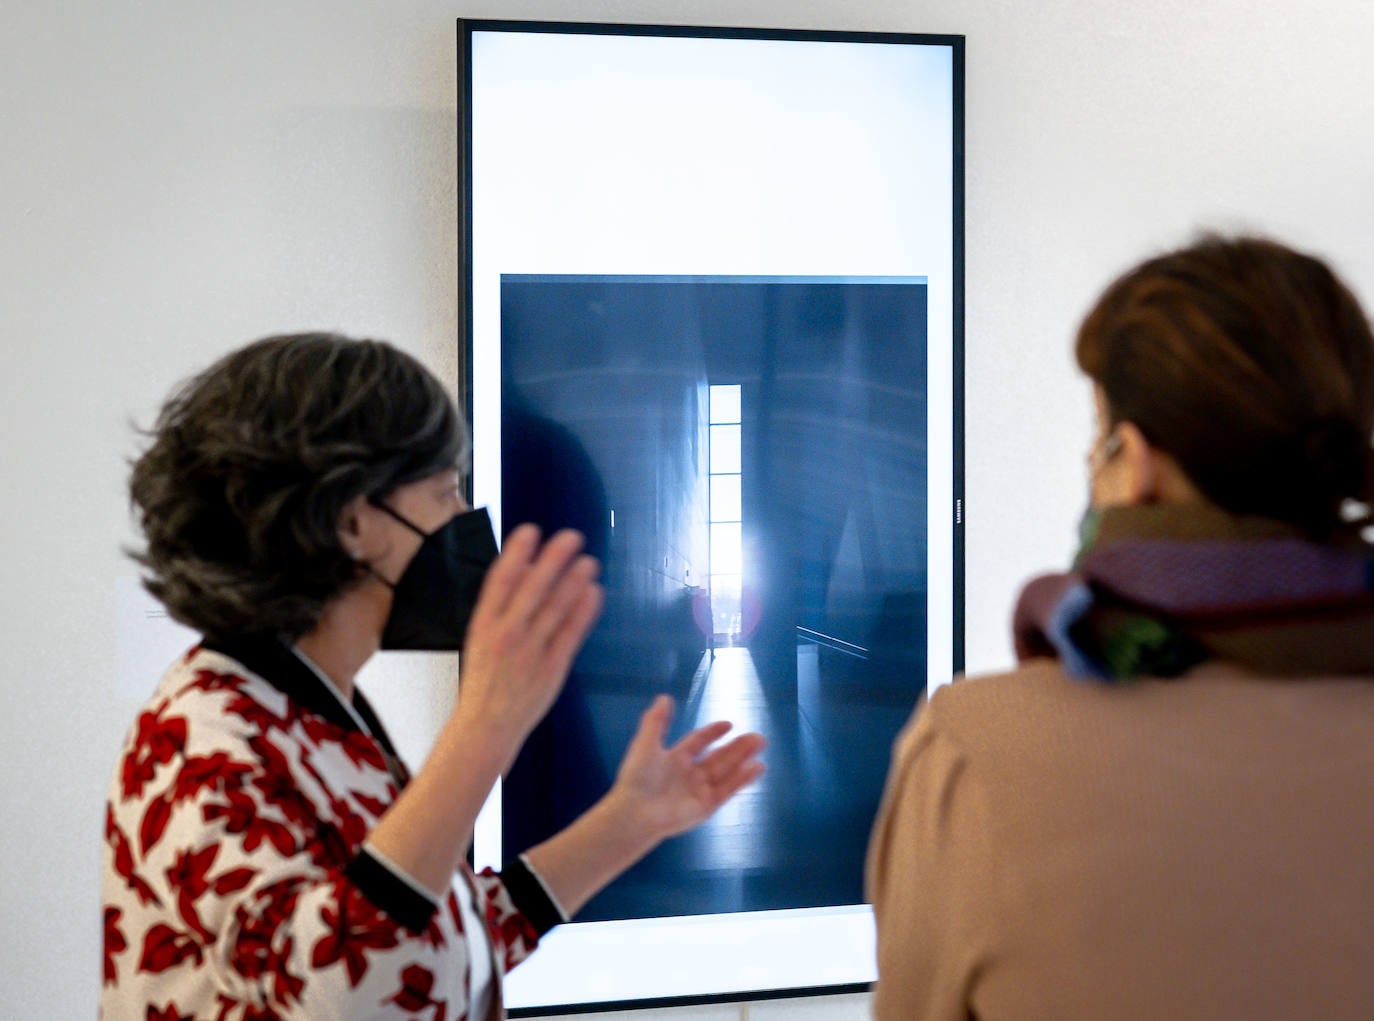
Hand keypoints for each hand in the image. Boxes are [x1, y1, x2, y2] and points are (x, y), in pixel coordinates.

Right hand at [455, 524, 603, 744]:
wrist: (485, 726)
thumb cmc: (485, 679)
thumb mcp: (480, 638)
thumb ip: (502, 608)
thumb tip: (526, 570)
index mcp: (483, 625)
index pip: (500, 581)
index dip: (516, 554)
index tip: (531, 531)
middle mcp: (506, 635)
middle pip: (532, 590)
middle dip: (553, 560)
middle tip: (571, 536)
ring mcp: (530, 652)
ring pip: (555, 609)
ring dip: (574, 582)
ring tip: (589, 561)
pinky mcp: (551, 669)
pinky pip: (571, 634)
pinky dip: (584, 612)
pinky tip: (594, 593)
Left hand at [608, 695, 766, 842]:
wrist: (636, 812)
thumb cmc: (638, 778)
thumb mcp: (646, 744)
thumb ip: (656, 721)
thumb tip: (664, 697)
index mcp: (675, 759)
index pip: (698, 742)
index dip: (712, 733)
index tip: (728, 724)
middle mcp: (690, 774)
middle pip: (718, 757)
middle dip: (738, 747)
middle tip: (758, 737)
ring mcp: (699, 791)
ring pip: (727, 772)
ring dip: (744, 759)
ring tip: (762, 746)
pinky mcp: (706, 806)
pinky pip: (728, 789)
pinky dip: (742, 779)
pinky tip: (757, 767)